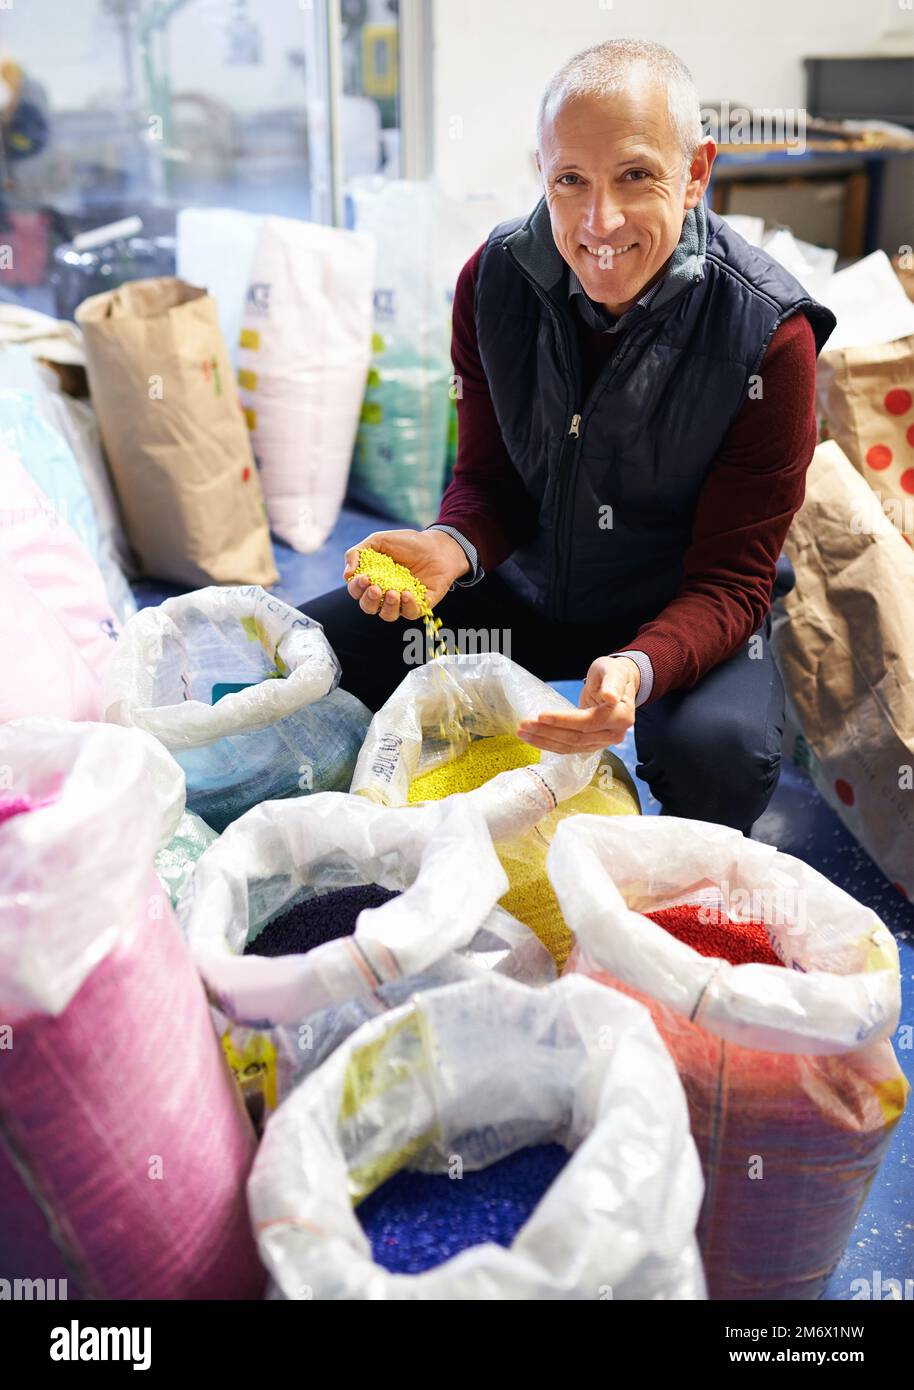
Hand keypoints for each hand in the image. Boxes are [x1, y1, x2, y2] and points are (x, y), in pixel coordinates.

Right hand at [342, 529, 469, 622]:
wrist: (438, 546)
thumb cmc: (407, 543)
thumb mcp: (379, 540)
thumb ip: (358, 553)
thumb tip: (346, 575)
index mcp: (372, 580)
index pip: (356, 591)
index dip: (356, 588)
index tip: (364, 578)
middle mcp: (384, 594)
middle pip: (368, 607)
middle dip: (369, 600)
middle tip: (375, 588)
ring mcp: (402, 602)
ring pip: (388, 615)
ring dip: (387, 606)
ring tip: (393, 592)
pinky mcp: (420, 605)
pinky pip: (410, 614)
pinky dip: (407, 606)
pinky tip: (408, 594)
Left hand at [517, 655, 639, 753]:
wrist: (620, 685)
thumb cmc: (614, 674)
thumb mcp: (614, 671)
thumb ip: (613, 683)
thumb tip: (611, 697)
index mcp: (621, 716)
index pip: (588, 721)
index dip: (564, 720)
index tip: (541, 715)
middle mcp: (614, 734)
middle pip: (576, 737)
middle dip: (548, 732)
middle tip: (524, 724)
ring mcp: (603, 742)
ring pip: (570, 746)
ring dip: (544, 740)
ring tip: (523, 732)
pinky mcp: (591, 745)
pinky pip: (568, 748)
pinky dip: (549, 744)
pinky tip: (533, 738)